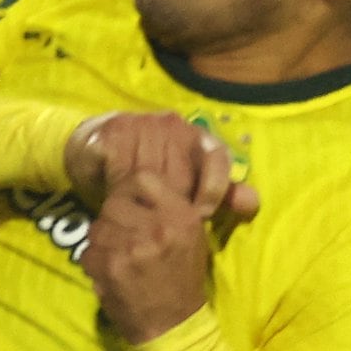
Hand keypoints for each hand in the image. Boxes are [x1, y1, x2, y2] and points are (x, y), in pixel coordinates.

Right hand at [62, 111, 256, 226]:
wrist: (98, 148)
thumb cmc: (148, 172)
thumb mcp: (186, 185)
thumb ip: (218, 195)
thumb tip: (252, 202)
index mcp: (197, 136)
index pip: (217, 157)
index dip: (213, 187)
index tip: (202, 212)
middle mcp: (173, 124)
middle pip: (181, 171)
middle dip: (175, 202)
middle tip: (167, 225)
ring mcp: (142, 124)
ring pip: (150, 173)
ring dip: (144, 199)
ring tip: (140, 218)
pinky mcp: (114, 132)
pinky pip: (121, 167)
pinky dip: (119, 186)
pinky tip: (116, 199)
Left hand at [71, 121, 245, 343]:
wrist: (174, 325)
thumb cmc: (182, 278)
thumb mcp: (191, 237)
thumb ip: (166, 207)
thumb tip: (135, 182)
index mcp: (181, 216)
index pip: (142, 179)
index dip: (130, 190)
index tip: (131, 205)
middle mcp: (158, 228)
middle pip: (113, 203)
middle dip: (114, 219)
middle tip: (124, 238)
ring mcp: (132, 248)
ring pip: (97, 227)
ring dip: (103, 242)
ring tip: (121, 257)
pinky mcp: (110, 267)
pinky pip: (88, 251)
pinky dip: (95, 262)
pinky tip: (112, 273)